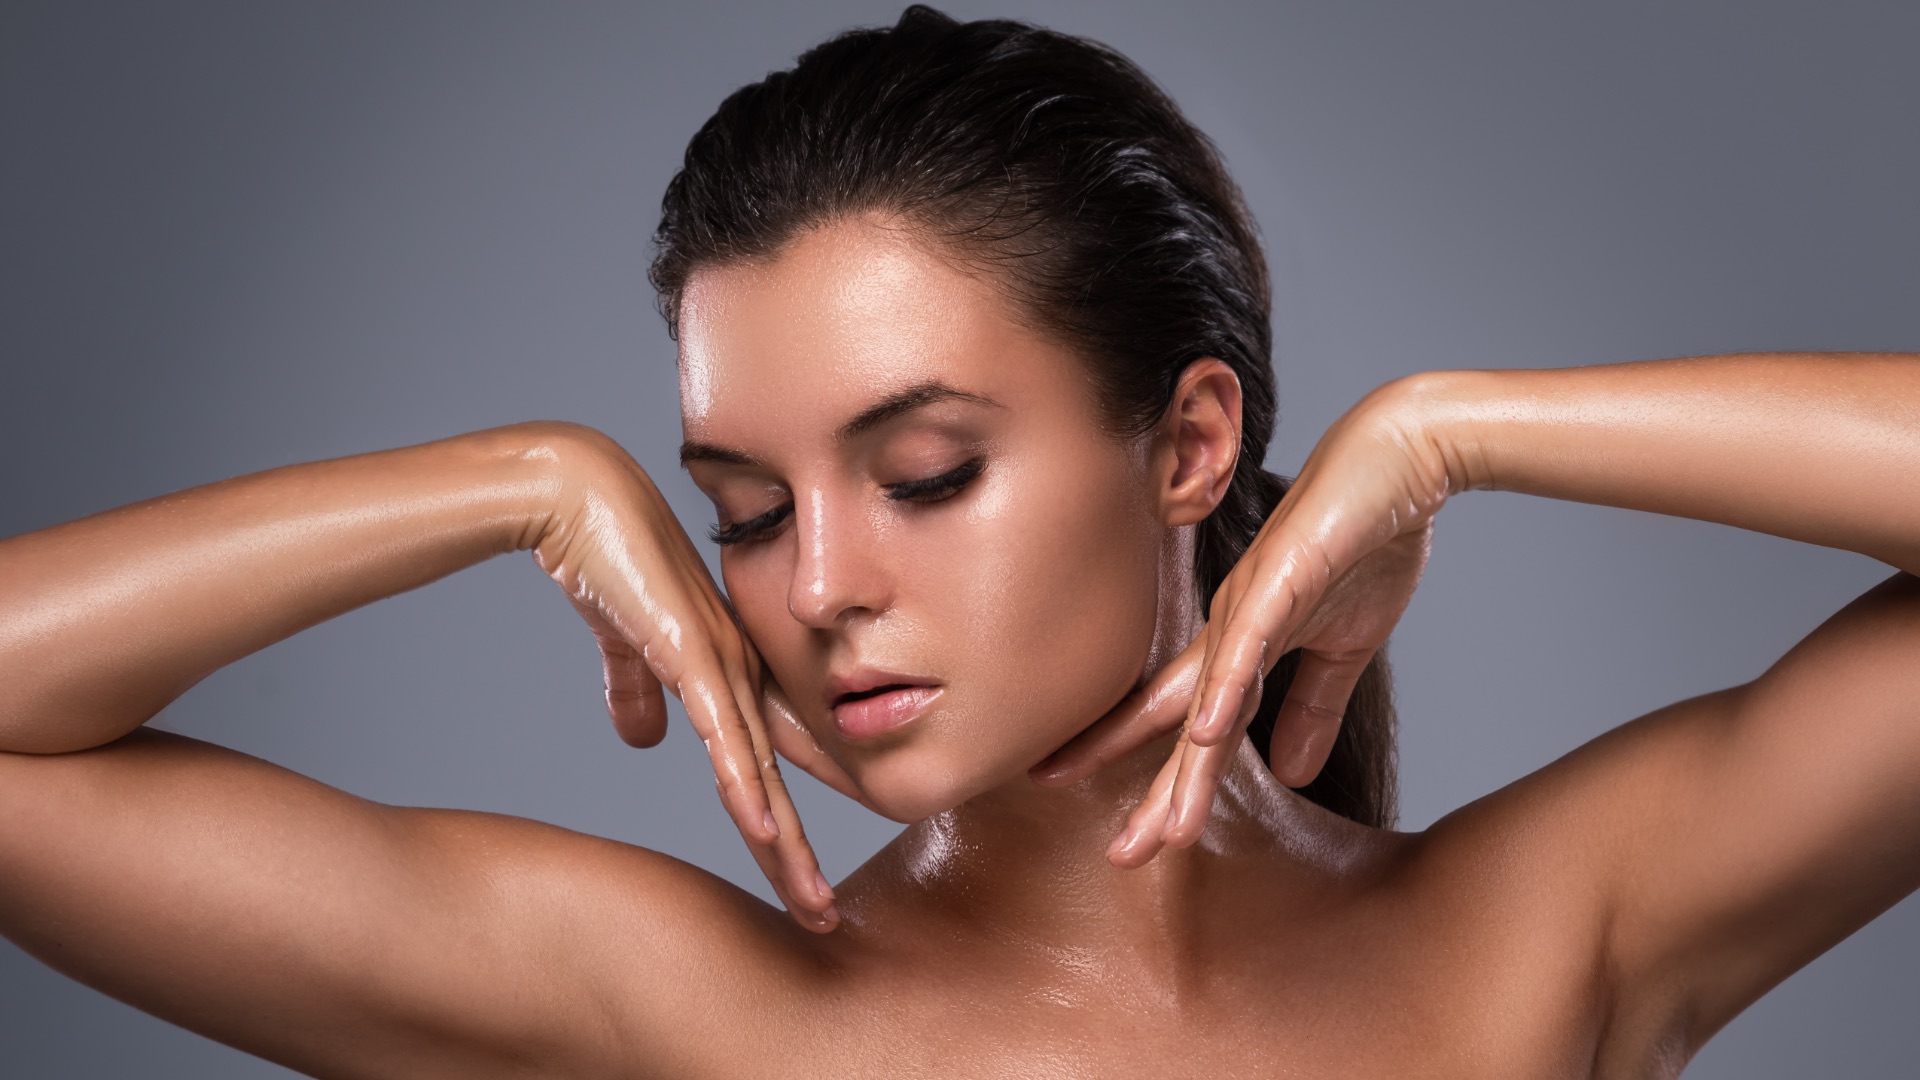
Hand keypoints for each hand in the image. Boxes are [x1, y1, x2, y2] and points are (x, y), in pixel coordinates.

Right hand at [533, 432, 853, 929]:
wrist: (581, 499)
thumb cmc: (608, 560)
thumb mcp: (626, 644)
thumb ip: (637, 691)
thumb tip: (644, 741)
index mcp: (729, 670)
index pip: (767, 763)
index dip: (783, 824)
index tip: (797, 879)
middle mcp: (741, 671)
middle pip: (780, 780)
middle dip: (799, 853)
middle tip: (822, 914)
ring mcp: (723, 662)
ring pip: (763, 771)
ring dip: (786, 842)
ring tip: (809, 900)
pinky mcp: (695, 652)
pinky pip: (727, 733)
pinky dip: (745, 785)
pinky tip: (764, 832)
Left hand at [1032, 381, 1449, 864]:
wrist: (1400, 464)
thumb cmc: (1365, 544)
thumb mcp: (1342, 646)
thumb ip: (1312, 707)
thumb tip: (1291, 775)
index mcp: (1241, 647)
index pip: (1188, 729)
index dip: (1155, 781)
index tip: (1125, 835)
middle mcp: (1228, 630)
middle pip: (1178, 726)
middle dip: (1149, 794)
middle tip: (1119, 859)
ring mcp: (1250, 605)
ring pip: (1207, 701)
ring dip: (1186, 770)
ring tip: (1165, 833)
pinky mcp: (1282, 579)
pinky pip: (1249, 643)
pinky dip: (1227, 690)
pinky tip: (1206, 735)